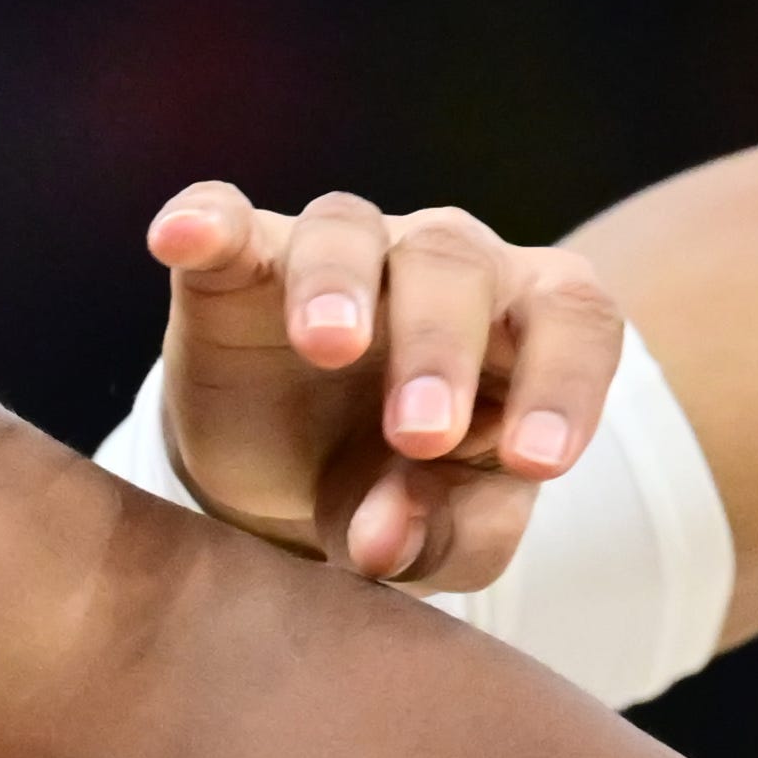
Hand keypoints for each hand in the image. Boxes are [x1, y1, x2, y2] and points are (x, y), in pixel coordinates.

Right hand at [146, 185, 620, 590]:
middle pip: (457, 266)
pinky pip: (226, 217)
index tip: (537, 461)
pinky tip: (182, 239)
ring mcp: (342, 253)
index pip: (575, 322)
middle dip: (442, 348)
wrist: (286, 477)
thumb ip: (437, 535)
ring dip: (340, 285)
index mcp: (526, 324)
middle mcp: (445, 264)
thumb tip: (379, 541)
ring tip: (327, 347)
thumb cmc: (396, 488)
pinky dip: (206, 219)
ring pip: (348, 230)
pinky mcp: (241, 259)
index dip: (566, 383)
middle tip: (420, 433)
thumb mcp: (437, 531)